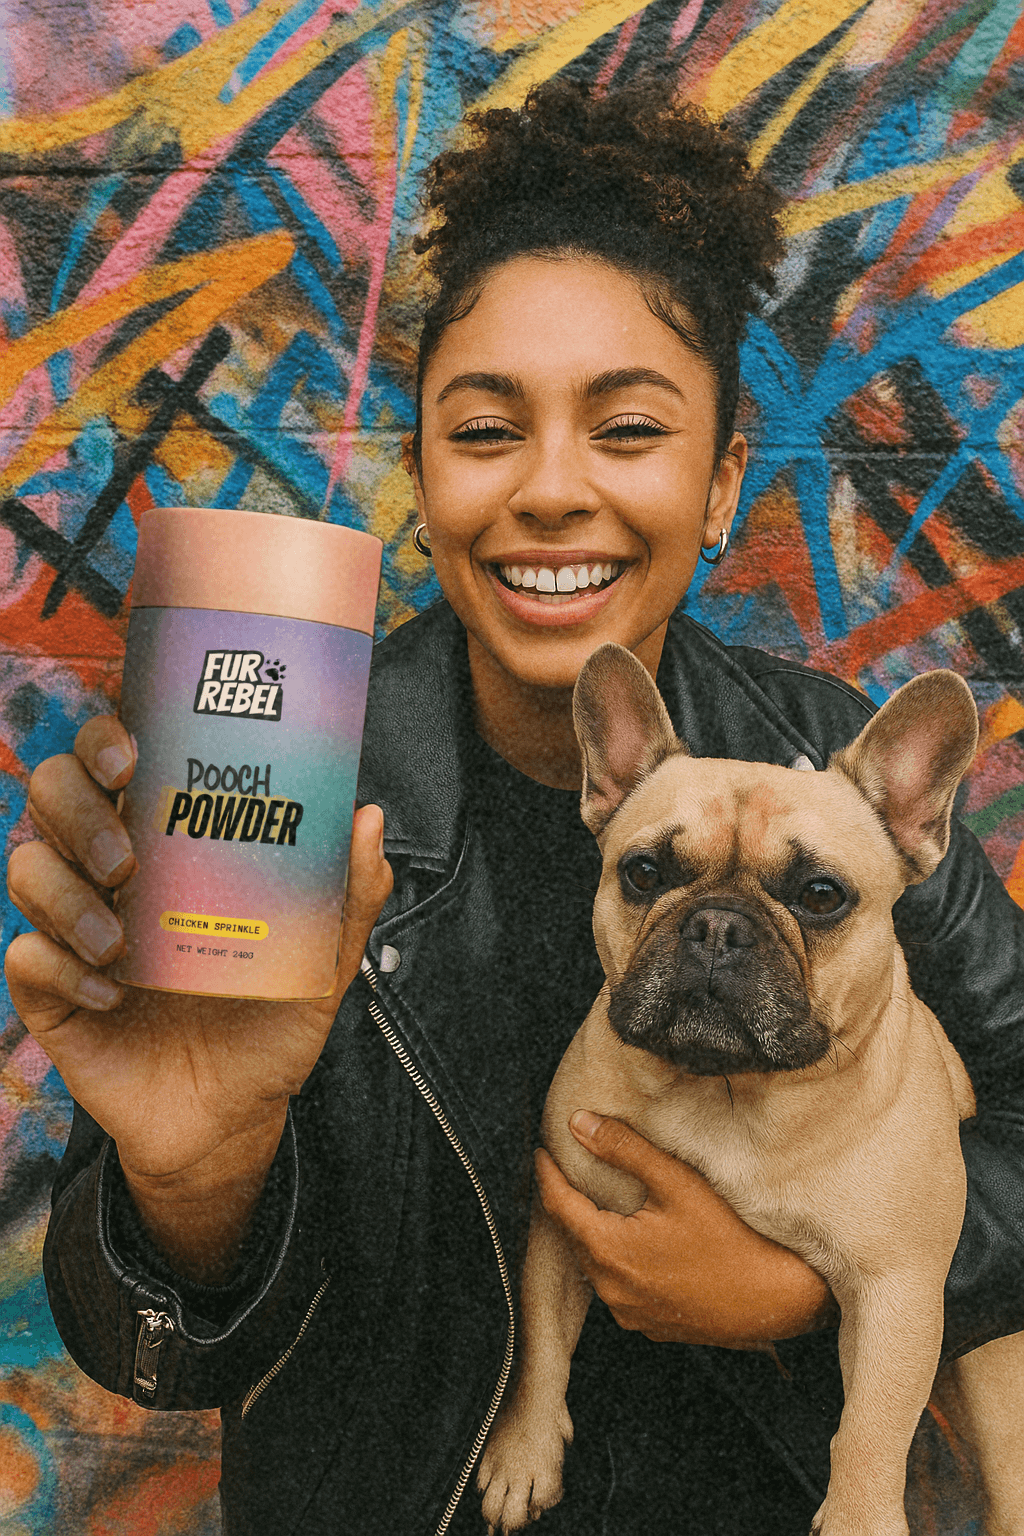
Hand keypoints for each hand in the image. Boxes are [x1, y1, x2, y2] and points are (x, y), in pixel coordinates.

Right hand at [5, 716, 392, 1276]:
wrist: (234, 1117)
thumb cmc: (269, 1022)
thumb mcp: (321, 963)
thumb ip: (346, 896)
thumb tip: (369, 819)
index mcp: (169, 844)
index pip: (113, 758)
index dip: (104, 737)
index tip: (132, 755)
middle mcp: (110, 872)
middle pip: (53, 793)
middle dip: (79, 810)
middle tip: (128, 859)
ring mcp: (73, 929)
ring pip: (27, 867)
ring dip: (67, 896)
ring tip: (121, 942)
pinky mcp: (50, 994)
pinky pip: (23, 958)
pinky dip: (60, 967)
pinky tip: (112, 994)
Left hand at [535, 1111, 836, 1347]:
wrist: (783, 1299)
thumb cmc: (734, 1236)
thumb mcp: (677, 1182)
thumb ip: (625, 1150)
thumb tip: (579, 1123)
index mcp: (609, 1251)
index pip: (559, 1206)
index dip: (546, 1175)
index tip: (540, 1152)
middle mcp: (612, 1290)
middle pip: (575, 1238)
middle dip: (569, 1204)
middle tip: (566, 1172)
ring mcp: (633, 1314)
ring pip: (597, 1266)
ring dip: (594, 1235)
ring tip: (599, 1204)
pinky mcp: (655, 1326)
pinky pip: (621, 1289)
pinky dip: (619, 1262)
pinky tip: (637, 1243)